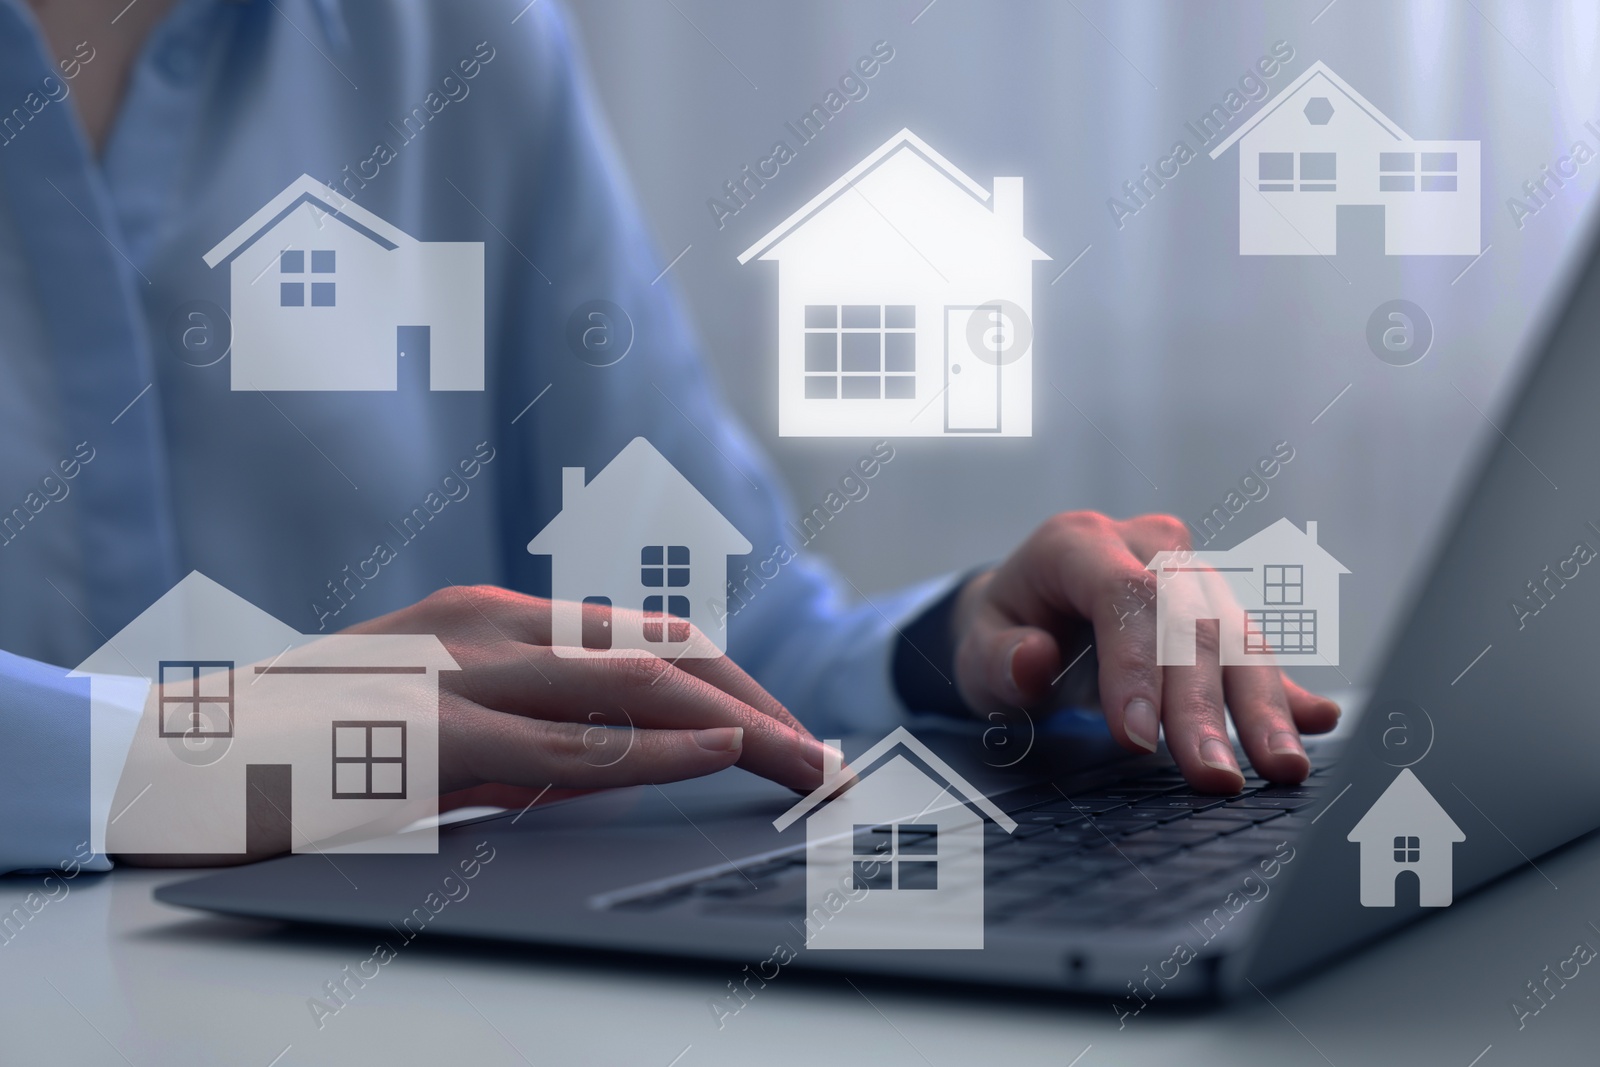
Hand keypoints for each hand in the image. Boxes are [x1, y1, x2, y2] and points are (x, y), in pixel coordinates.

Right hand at [114, 587, 830, 865]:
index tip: (793, 732)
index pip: (648, 642)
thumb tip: (627, 759)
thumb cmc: (312, 745)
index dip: (737, 682)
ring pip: (638, 682)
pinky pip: (567, 738)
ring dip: (742, 723)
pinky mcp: (432, 732)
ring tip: (811, 761)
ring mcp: (464, 672)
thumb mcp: (441, 726)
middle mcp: (492, 628)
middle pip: (667, 652)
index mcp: (496, 624)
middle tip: (828, 758)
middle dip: (763, 702)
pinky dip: (657, 742)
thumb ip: (529, 733)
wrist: (177, 754)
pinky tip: (718, 749)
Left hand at [949, 512, 1339, 792]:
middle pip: (1188, 619)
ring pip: (1234, 634)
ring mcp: (1189, 574)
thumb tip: (1031, 661)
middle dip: (1204, 705)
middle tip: (1215, 776)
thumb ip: (996, 657)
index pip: (1123, 594)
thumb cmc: (1003, 626)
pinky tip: (1318, 719)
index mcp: (1078, 543)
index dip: (1136, 665)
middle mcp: (1145, 547)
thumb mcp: (975, 643)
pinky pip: (1254, 648)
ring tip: (1280, 767)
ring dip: (1261, 706)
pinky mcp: (1216, 610)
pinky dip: (1285, 690)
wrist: (1028, 604)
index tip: (1138, 738)